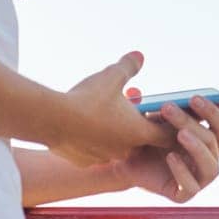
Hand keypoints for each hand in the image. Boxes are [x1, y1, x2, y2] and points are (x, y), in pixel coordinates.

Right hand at [54, 53, 173, 166]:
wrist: (52, 118)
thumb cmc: (88, 98)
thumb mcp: (112, 76)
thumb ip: (128, 67)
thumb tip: (139, 56)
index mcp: (139, 131)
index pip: (166, 136)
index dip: (166, 126)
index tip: (160, 116)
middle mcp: (126, 150)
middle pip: (140, 141)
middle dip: (135, 126)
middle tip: (127, 109)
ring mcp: (105, 158)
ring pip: (116, 147)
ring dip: (114, 135)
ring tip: (103, 115)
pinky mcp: (85, 162)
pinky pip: (95, 153)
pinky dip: (93, 142)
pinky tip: (84, 128)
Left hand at [114, 88, 218, 202]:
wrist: (125, 162)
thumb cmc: (145, 137)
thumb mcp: (155, 119)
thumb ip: (165, 106)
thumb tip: (165, 95)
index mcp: (208, 138)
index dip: (214, 110)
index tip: (196, 97)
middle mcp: (208, 158)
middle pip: (215, 141)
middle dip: (195, 123)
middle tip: (171, 108)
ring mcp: (199, 179)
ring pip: (211, 166)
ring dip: (198, 148)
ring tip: (181, 134)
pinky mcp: (184, 195)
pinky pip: (191, 186)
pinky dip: (182, 171)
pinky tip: (170, 157)